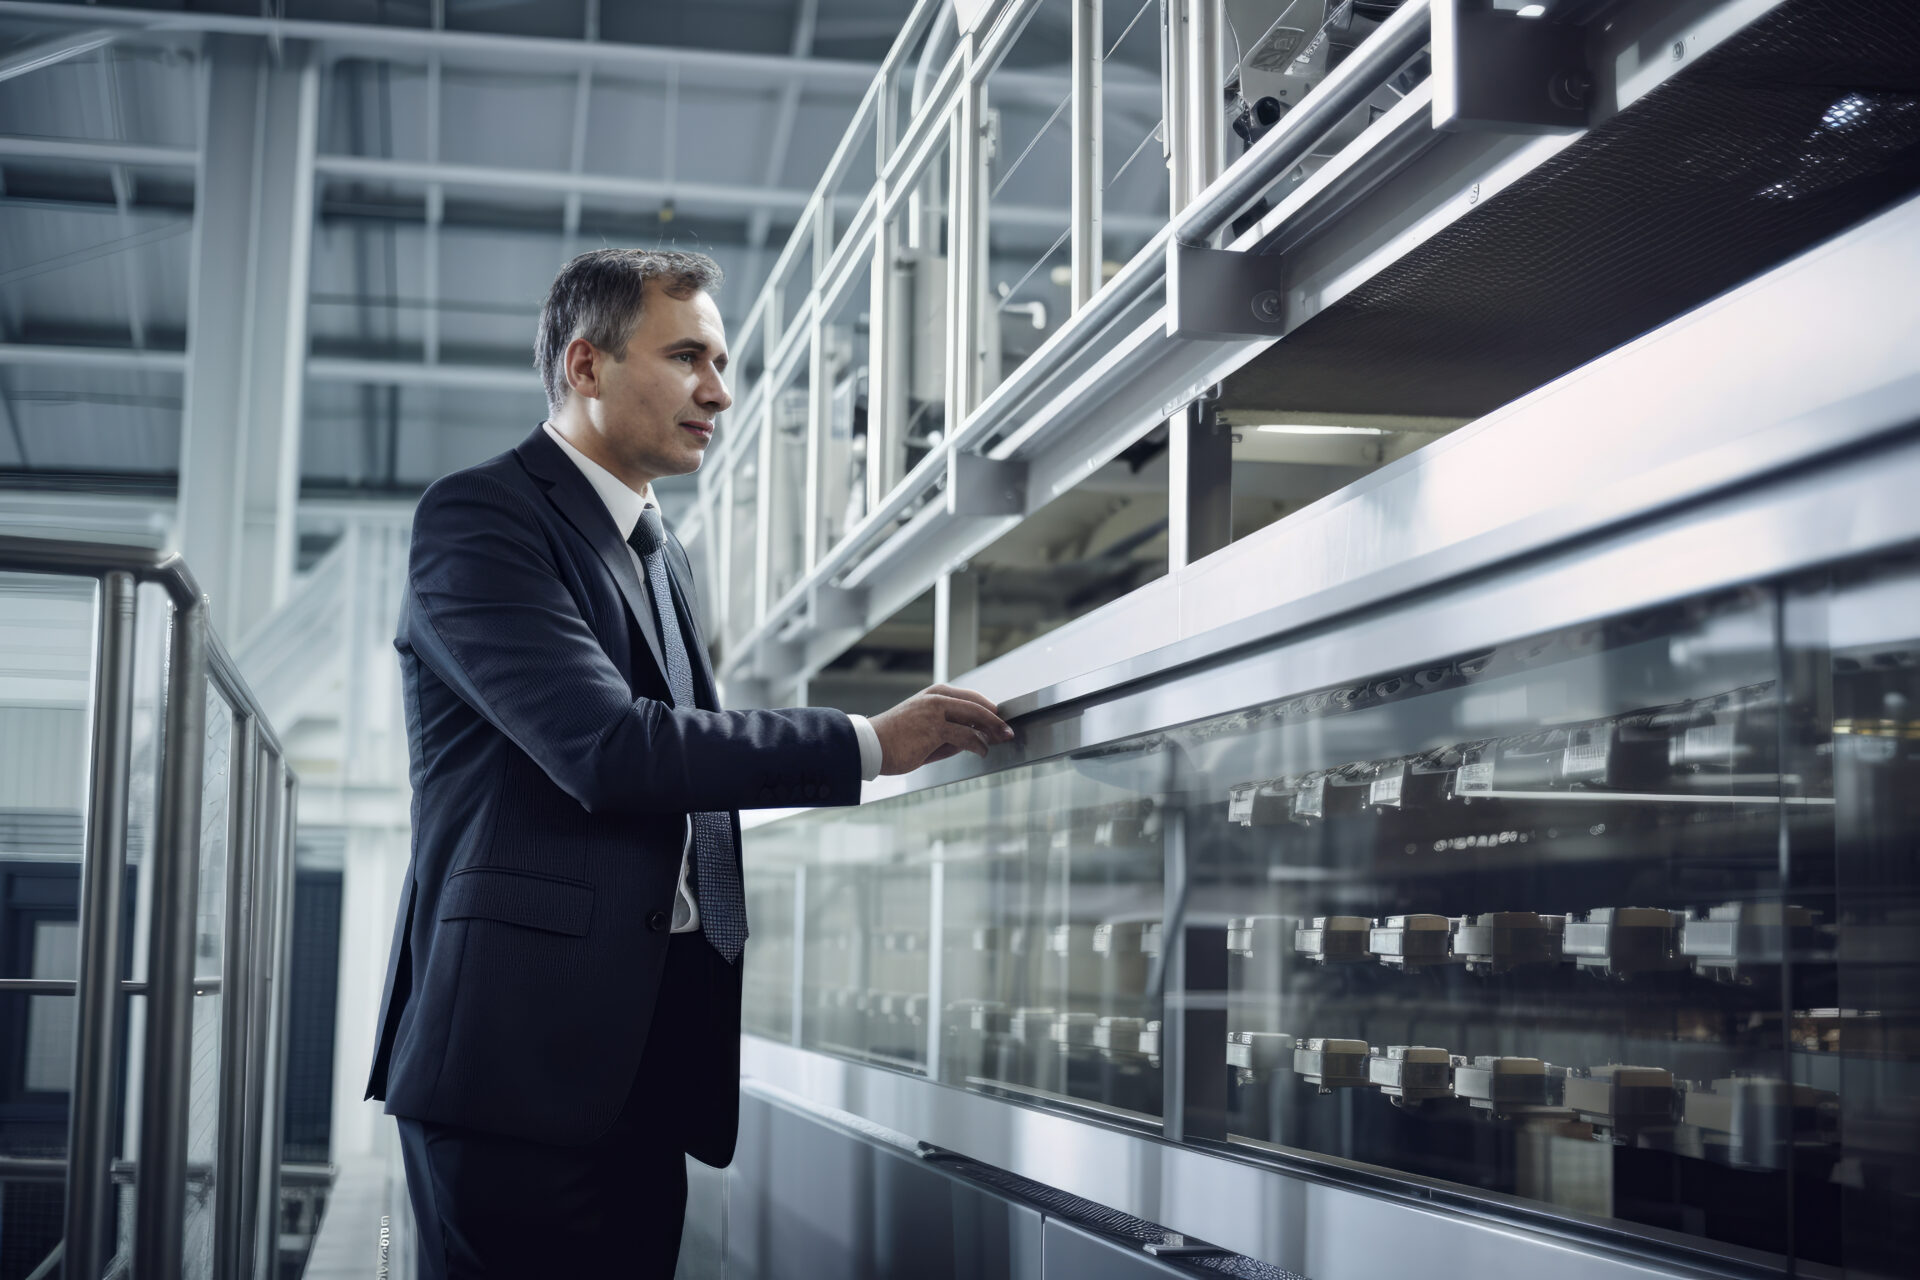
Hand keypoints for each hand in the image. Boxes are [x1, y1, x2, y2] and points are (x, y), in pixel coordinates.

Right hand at [869, 684, 1013, 775]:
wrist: (871, 745)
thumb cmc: (895, 739)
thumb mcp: (926, 730)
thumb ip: (949, 732)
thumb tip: (973, 739)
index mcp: (935, 694)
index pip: (971, 698)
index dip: (989, 709)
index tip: (1000, 720)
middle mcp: (937, 698)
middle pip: (977, 706)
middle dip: (997, 720)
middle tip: (1009, 730)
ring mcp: (936, 712)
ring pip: (975, 718)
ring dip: (992, 732)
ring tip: (1001, 740)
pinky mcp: (935, 729)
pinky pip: (966, 736)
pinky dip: (978, 745)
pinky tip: (982, 752)